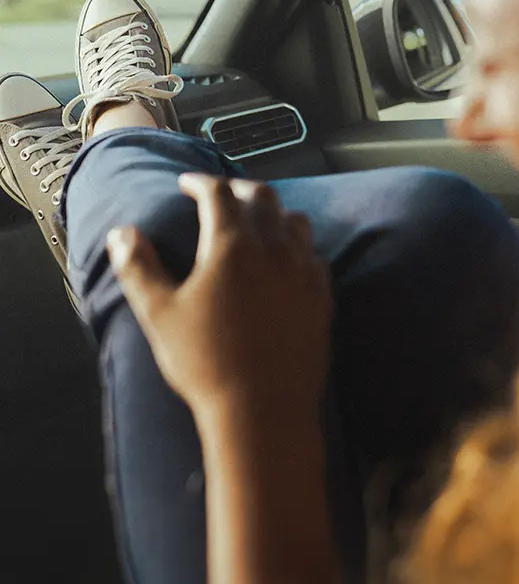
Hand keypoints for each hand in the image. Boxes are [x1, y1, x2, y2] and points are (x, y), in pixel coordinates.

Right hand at [106, 175, 332, 424]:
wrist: (263, 411)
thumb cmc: (205, 363)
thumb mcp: (159, 315)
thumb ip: (138, 268)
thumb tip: (122, 233)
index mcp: (232, 247)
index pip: (218, 193)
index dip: (200, 182)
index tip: (187, 183)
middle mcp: (274, 249)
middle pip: (263, 196)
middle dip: (239, 188)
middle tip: (222, 195)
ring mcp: (303, 271)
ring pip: (295, 220)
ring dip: (274, 211)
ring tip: (257, 220)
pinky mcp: (322, 295)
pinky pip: (314, 253)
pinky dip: (297, 244)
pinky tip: (286, 259)